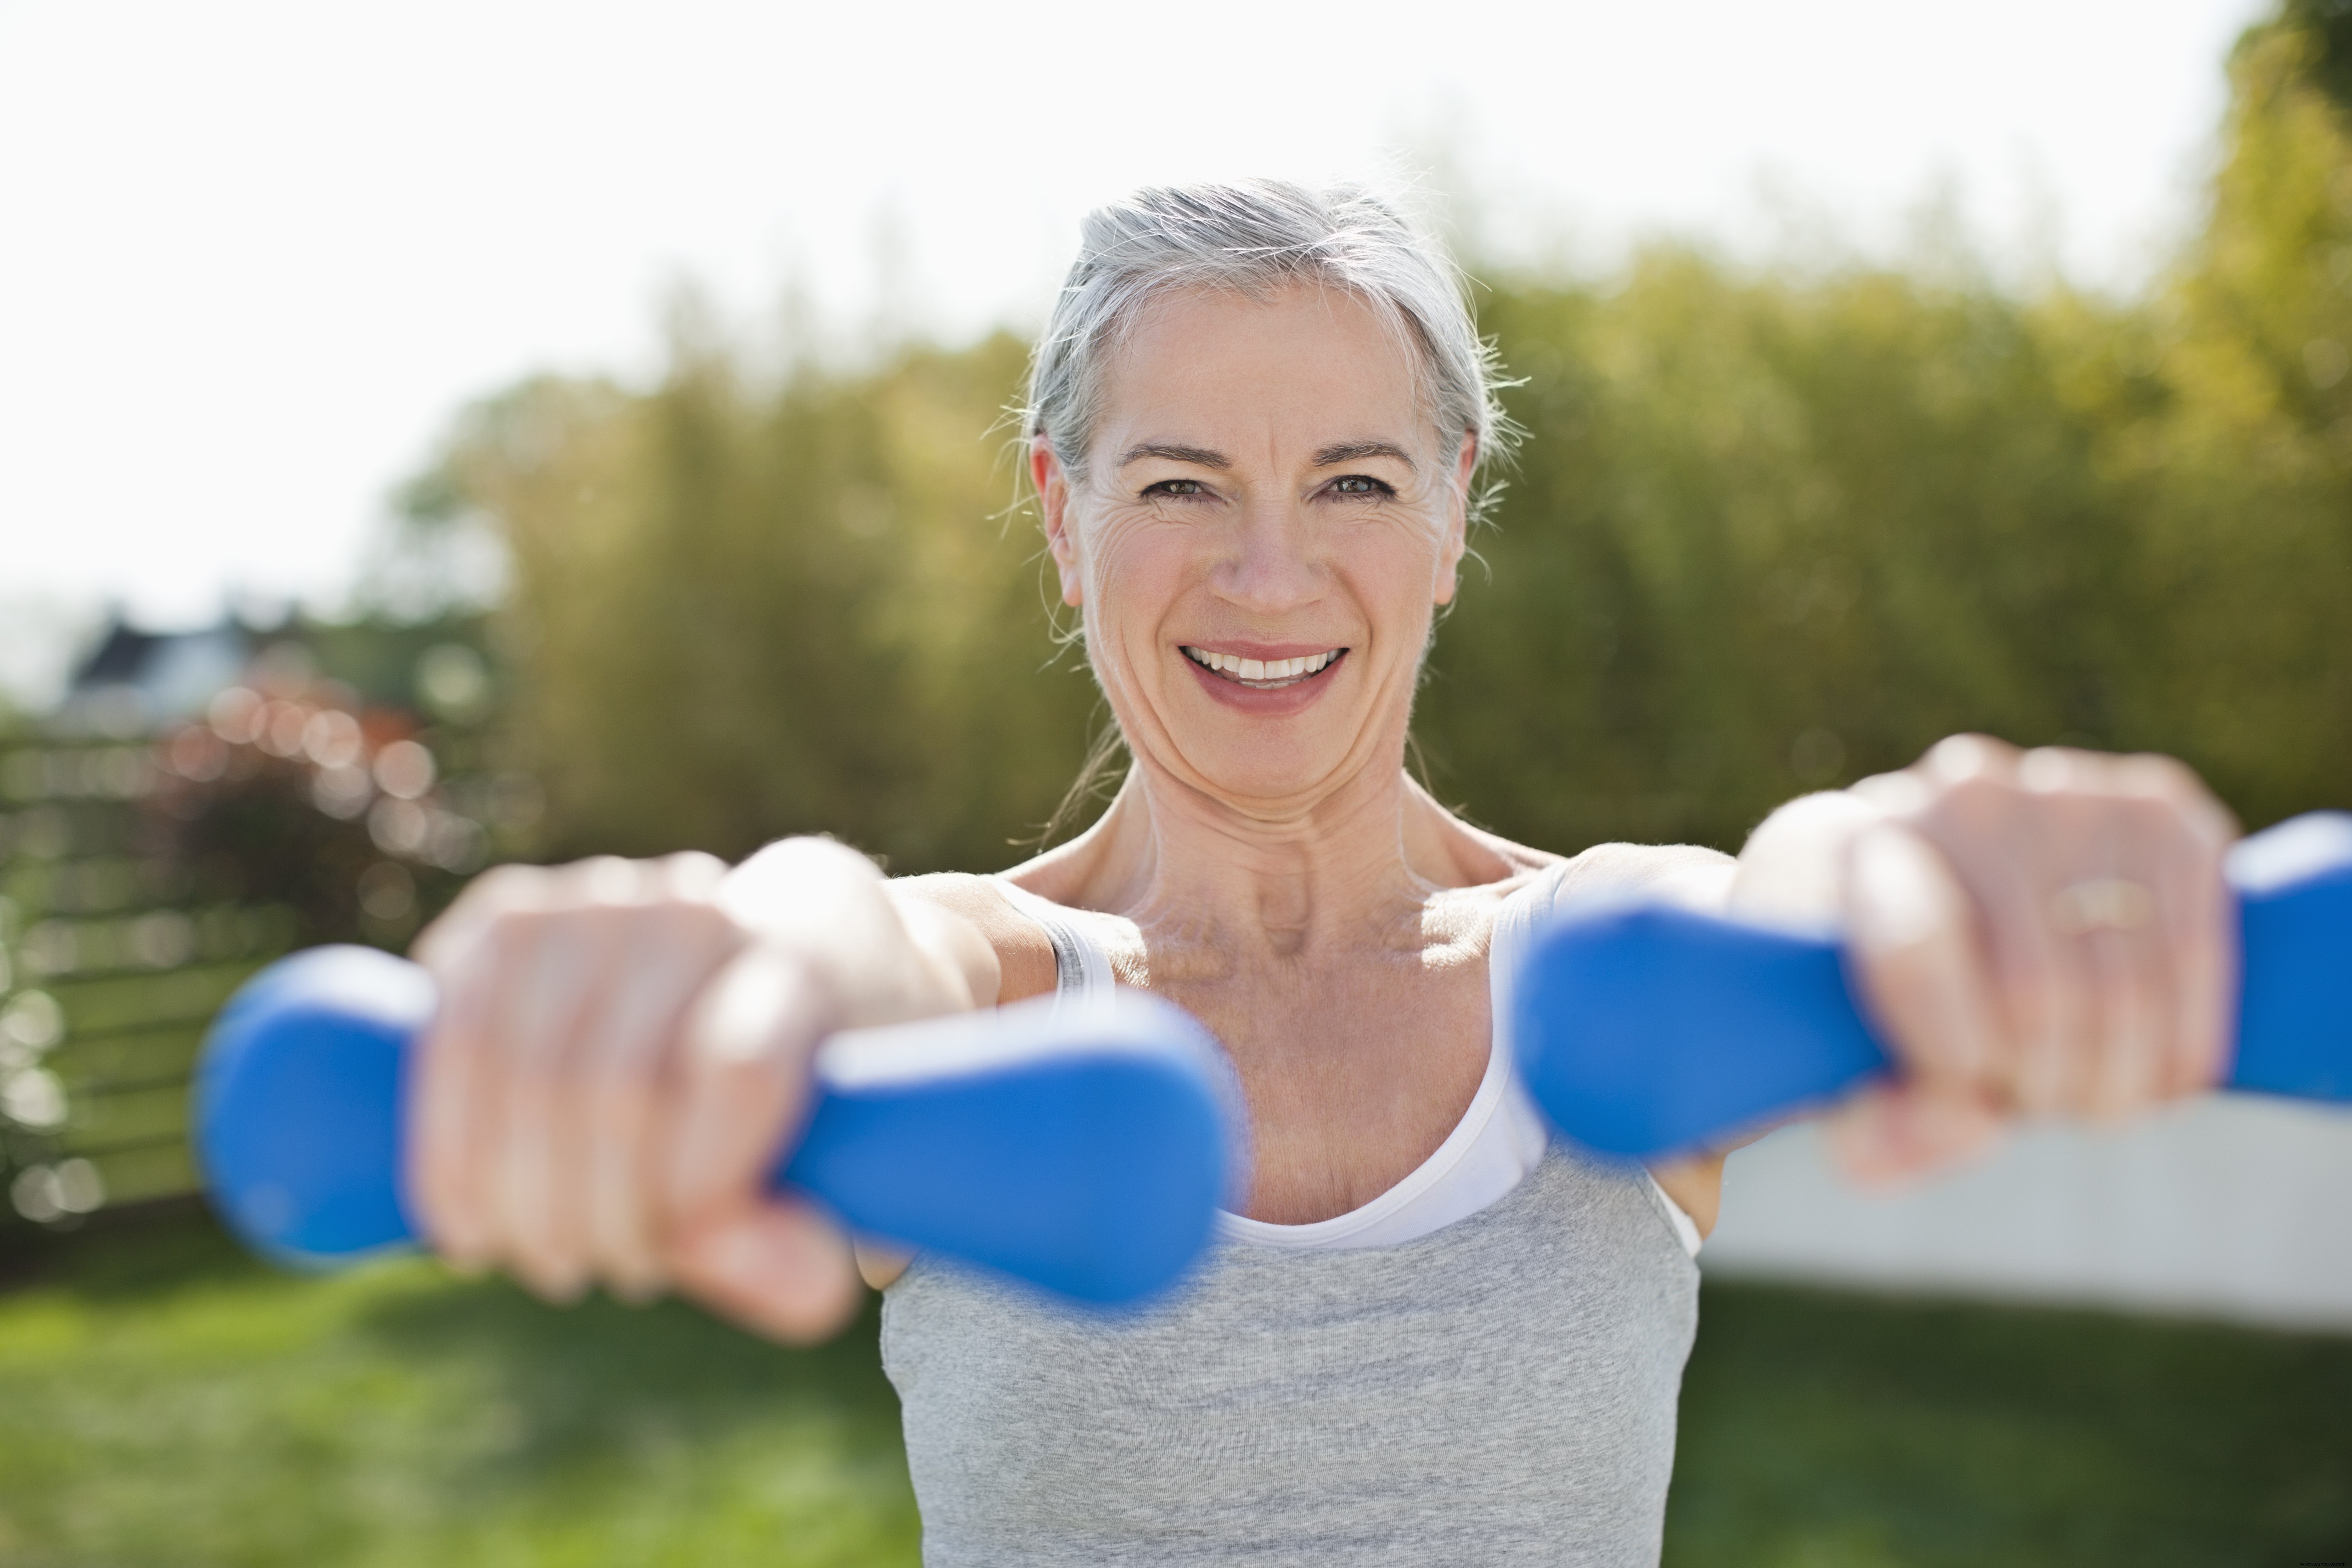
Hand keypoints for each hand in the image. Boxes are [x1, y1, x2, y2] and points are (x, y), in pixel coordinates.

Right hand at [407, 838, 971, 1340]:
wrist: (749, 965)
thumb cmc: (789, 1092)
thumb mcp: (828, 1172)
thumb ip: (801, 1249)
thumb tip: (774, 1277)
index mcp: (801, 963)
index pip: (740, 1073)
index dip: (699, 1188)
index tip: (688, 1250)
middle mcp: (698, 913)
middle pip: (618, 1089)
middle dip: (601, 1220)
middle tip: (620, 1273)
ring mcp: (596, 902)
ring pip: (523, 1071)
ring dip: (519, 1203)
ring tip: (554, 1261)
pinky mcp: (505, 918)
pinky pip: (453, 1042)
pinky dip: (449, 1158)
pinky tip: (470, 1231)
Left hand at [1815, 737, 2235, 1182]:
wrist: (1951, 894)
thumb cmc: (1875, 998)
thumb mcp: (1838, 1074)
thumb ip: (1874, 1130)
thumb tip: (1965, 1129)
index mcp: (1832, 846)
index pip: (1912, 952)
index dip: (1950, 1053)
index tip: (1965, 1096)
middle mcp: (1953, 800)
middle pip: (2034, 993)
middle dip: (2041, 1088)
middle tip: (2031, 1104)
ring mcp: (2063, 793)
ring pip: (2124, 987)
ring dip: (2116, 1081)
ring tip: (2086, 1098)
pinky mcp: (2159, 808)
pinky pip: (2195, 956)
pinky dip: (2185, 1046)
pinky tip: (2157, 1076)